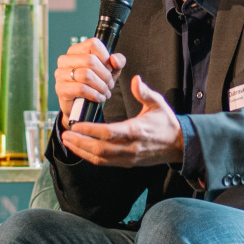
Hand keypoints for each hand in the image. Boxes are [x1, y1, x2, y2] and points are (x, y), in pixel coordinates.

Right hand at [54, 37, 124, 122]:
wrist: (81, 106)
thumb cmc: (94, 84)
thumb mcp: (110, 71)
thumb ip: (117, 62)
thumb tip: (114, 59)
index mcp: (77, 50)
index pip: (93, 44)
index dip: (105, 57)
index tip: (110, 69)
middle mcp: (66, 59)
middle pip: (90, 60)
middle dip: (105, 75)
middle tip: (110, 85)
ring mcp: (60, 73)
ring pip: (86, 75)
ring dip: (101, 86)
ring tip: (105, 92)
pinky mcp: (60, 88)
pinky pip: (81, 88)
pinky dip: (94, 94)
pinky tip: (99, 97)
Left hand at [61, 74, 183, 167]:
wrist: (179, 145)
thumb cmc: (167, 123)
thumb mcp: (158, 104)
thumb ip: (144, 92)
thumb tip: (135, 79)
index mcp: (136, 131)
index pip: (108, 133)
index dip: (90, 130)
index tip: (75, 125)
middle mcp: (131, 147)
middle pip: (100, 149)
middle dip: (80, 142)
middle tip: (65, 134)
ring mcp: (128, 158)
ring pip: (100, 158)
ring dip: (82, 151)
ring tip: (67, 141)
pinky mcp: (127, 163)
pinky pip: (105, 163)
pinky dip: (90, 157)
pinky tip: (80, 149)